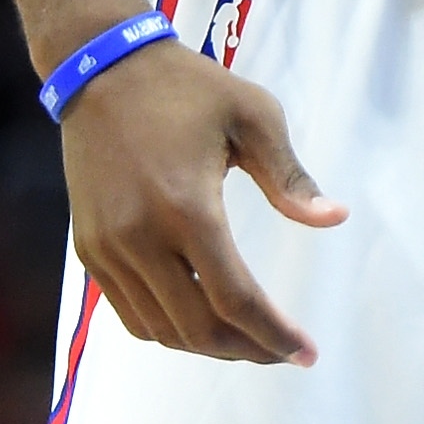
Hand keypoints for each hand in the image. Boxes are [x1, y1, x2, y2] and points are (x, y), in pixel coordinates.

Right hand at [60, 41, 345, 362]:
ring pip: (161, 330)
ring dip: (207, 346)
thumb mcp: (252, 115)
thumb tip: (334, 219)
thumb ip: (290, 176)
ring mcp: (108, 250)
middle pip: (198, 329)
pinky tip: (199, 317)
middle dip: (246, 350)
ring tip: (246, 338)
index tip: (306, 352)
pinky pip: (130, 314)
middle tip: (281, 350)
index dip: (274, 334)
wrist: (105, 70)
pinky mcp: (89, 250)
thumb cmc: (189, 88)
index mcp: (187, 207)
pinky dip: (168, 328)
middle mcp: (141, 239)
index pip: (236, 299)